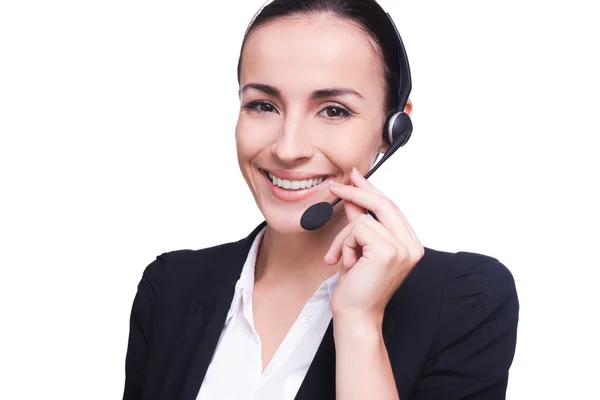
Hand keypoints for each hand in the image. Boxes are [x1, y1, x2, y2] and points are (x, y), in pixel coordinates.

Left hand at [324, 167, 423, 324]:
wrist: (355, 316)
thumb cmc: (357, 288)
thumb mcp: (357, 248)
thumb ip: (359, 222)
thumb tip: (353, 197)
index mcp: (409, 244)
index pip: (391, 208)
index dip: (372, 190)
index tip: (356, 176)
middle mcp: (412, 246)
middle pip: (384, 204)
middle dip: (357, 193)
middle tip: (335, 188)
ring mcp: (403, 249)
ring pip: (364, 219)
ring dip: (344, 237)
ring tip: (341, 258)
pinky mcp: (388, 252)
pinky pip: (357, 229)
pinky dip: (344, 244)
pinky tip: (347, 263)